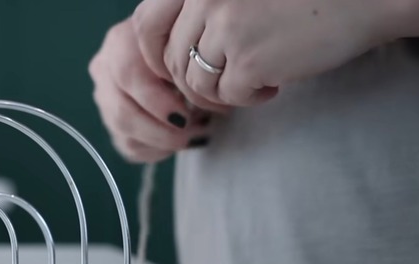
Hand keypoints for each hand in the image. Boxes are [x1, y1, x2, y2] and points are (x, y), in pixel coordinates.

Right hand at [88, 19, 213, 163]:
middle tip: (193, 134)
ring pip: (125, 134)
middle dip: (162, 132)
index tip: (186, 117)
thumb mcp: (185, 46)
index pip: (129, 76)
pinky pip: (129, 147)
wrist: (170, 49)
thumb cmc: (182, 45)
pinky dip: (156, 150)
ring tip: (194, 135)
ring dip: (162, 143)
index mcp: (120, 42)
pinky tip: (178, 141)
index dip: (158, 102)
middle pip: (123, 113)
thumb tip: (207, 105)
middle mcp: (104, 70)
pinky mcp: (111, 121)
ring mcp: (104, 97)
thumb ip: (188, 70)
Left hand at [133, 0, 399, 106]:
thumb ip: (199, 12)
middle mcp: (204, 0)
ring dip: (218, 94)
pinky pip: (227, 95)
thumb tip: (161, 60)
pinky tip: (272, 86)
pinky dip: (246, 98)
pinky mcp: (248, 60)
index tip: (168, 71)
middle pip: (171, 60)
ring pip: (195, 83)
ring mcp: (224, 29)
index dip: (152, 56)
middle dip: (189, 83)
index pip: (145, 25)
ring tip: (251, 83)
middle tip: (220, 87)